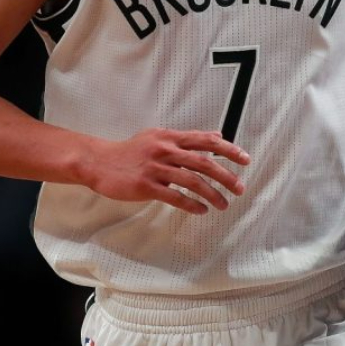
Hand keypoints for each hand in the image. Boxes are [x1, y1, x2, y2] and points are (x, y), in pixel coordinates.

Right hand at [85, 128, 250, 214]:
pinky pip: (175, 197)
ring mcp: (156, 168)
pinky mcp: (146, 185)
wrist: (100, 162)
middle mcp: (165, 150)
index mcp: (170, 137)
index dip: (228, 149)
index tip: (244, 159)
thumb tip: (216, 135)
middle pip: (204, 162)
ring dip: (212, 194)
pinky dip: (191, 204)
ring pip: (192, 181)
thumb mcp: (159, 137)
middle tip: (239, 187)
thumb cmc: (131, 151)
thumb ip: (187, 138)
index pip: (206, 141)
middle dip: (226, 176)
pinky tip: (201, 210)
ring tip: (223, 204)